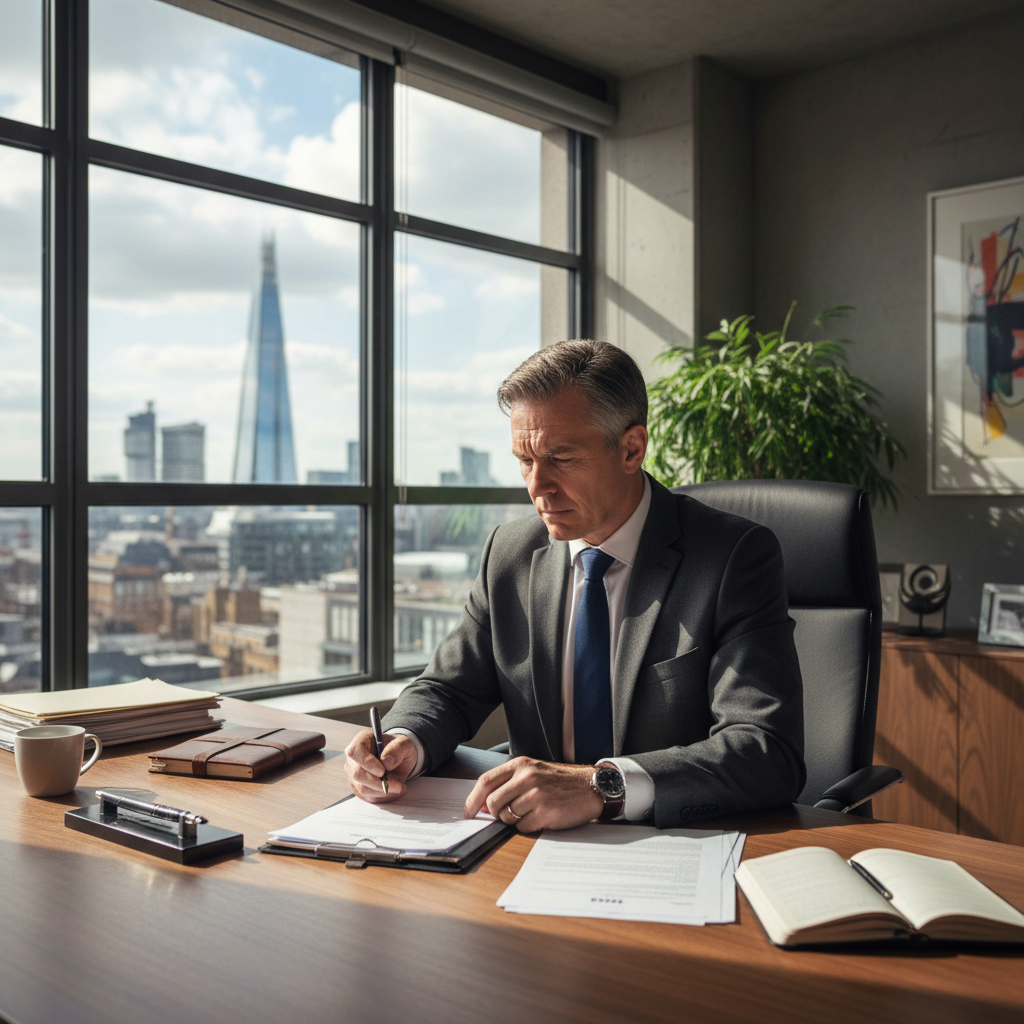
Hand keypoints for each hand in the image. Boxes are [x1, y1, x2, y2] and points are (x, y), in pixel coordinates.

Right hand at [344, 729, 417, 802]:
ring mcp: (353, 774)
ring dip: (383, 791)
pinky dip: (383, 797)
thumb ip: (397, 749)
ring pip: (362, 789)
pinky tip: (394, 791)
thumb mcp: (405, 744)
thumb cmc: (399, 748)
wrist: (398, 759)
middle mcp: (354, 758)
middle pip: (357, 774)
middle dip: (378, 783)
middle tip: (398, 786)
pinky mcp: (358, 787)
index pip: (355, 752)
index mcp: (362, 740)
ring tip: (400, 787)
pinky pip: (368, 797)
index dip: (367, 763)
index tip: (382, 772)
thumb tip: (386, 761)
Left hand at [463, 757, 603, 831]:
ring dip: (515, 820)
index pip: (485, 782)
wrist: (590, 787)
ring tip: (532, 811)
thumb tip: (483, 803)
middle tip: (509, 813)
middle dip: (496, 813)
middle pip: (492, 803)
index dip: (472, 800)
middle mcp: (526, 778)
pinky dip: (528, 827)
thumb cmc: (561, 782)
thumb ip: (509, 782)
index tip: (468, 812)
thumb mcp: (534, 771)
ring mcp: (536, 795)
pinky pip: (522, 828)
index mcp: (521, 765)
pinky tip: (541, 817)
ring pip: (506, 817)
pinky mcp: (545, 812)